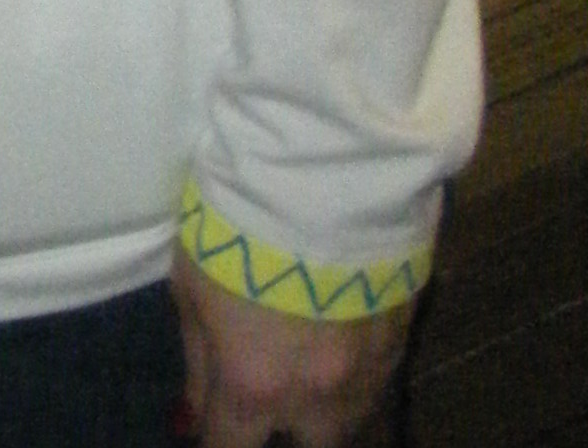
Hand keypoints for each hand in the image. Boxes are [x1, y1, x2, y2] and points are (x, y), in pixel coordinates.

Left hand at [172, 248, 412, 447]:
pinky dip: (356, 374)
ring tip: (307, 363)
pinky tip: (342, 338)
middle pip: (308, 447)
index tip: (213, 428)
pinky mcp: (402, 343)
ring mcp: (367, 376)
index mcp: (255, 386)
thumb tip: (193, 414)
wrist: (320, 175)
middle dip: (286, 428)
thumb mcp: (192, 285)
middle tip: (271, 394)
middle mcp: (316, 398)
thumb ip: (198, 358)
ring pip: (348, 421)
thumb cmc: (235, 224)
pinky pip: (377, 381)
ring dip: (324, 405)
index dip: (217, 440)